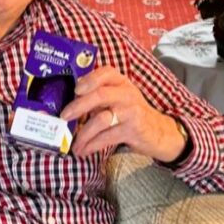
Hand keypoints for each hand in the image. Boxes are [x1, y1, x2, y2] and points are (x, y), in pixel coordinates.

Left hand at [60, 66, 184, 161]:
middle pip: (100, 95)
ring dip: (83, 134)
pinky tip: (84, 151)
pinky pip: (107, 137)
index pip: (106, 73)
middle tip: (64, 116)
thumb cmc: (131, 113)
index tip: (76, 89)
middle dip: (79, 106)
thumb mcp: (119, 97)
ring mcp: (130, 112)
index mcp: (121, 82)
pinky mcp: (132, 130)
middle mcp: (127, 94)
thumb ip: (98, 95)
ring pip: (101, 120)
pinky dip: (92, 145)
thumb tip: (71, 102)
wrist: (159, 131)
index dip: (89, 79)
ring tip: (74, 144)